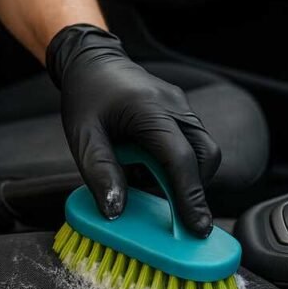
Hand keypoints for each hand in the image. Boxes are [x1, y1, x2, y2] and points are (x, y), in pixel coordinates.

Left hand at [47, 24, 220, 236]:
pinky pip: (192, 143)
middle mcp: (174, 106)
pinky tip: (147, 164)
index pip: (180, 159)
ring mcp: (182, 106)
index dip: (190, 196)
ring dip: (184, 176)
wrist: (92, 61)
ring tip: (145, 179)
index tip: (195, 227)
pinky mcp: (181, 111)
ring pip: (203, 151)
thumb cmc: (86, 96)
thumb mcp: (82, 137)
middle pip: (205, 156)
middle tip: (173, 213)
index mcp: (150, 110)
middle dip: (194, 188)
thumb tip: (116, 210)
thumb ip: (100, 173)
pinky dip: (178, 163)